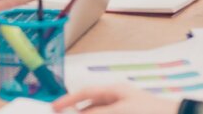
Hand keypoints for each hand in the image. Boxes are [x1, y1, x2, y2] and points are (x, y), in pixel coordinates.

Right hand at [52, 84, 178, 113]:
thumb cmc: (150, 111)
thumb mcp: (119, 110)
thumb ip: (95, 113)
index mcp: (114, 90)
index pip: (85, 92)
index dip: (68, 100)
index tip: (53, 109)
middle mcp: (116, 100)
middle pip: (90, 107)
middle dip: (77, 113)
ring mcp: (121, 110)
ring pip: (98, 112)